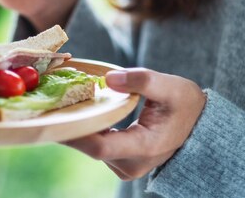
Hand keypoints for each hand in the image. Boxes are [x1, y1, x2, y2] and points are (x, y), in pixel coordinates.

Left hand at [63, 68, 206, 180]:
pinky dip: (82, 128)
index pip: (101, 147)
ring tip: (54, 102)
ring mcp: (123, 165)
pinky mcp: (118, 160)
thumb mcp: (171, 87)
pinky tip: (70, 109)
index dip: (76, 132)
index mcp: (144, 147)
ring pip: (89, 147)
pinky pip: (93, 145)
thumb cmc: (185, 104)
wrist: (199, 125)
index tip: (55, 114)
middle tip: (45, 103)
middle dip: (68, 125)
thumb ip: (142, 80)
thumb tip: (109, 78)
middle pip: (89, 147)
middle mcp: (131, 164)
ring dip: (73, 126)